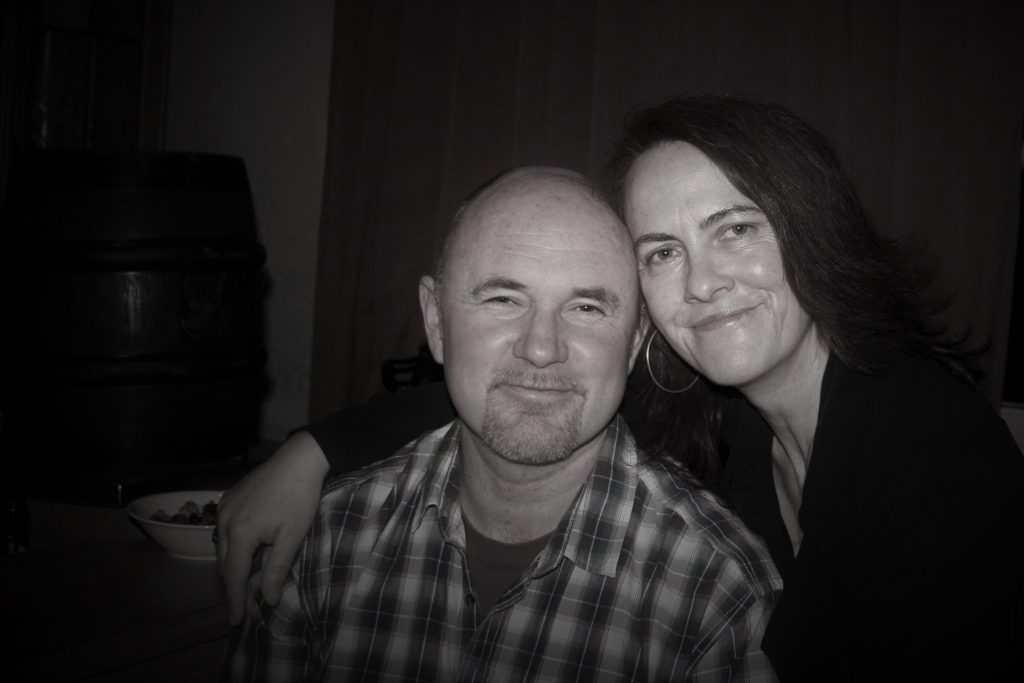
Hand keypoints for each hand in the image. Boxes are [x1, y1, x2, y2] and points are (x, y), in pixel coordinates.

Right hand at [216, 431, 329, 624]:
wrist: (299, 460)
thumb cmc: (299, 498)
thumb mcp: (292, 537)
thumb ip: (277, 569)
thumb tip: (267, 600)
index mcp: (240, 533)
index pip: (234, 576)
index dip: (236, 600)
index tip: (236, 621)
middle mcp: (225, 521)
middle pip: (225, 563)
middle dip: (233, 585)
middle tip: (242, 604)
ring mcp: (224, 507)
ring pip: (222, 546)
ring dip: (232, 564)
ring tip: (245, 580)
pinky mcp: (229, 497)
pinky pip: (225, 529)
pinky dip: (232, 544)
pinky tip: (246, 549)